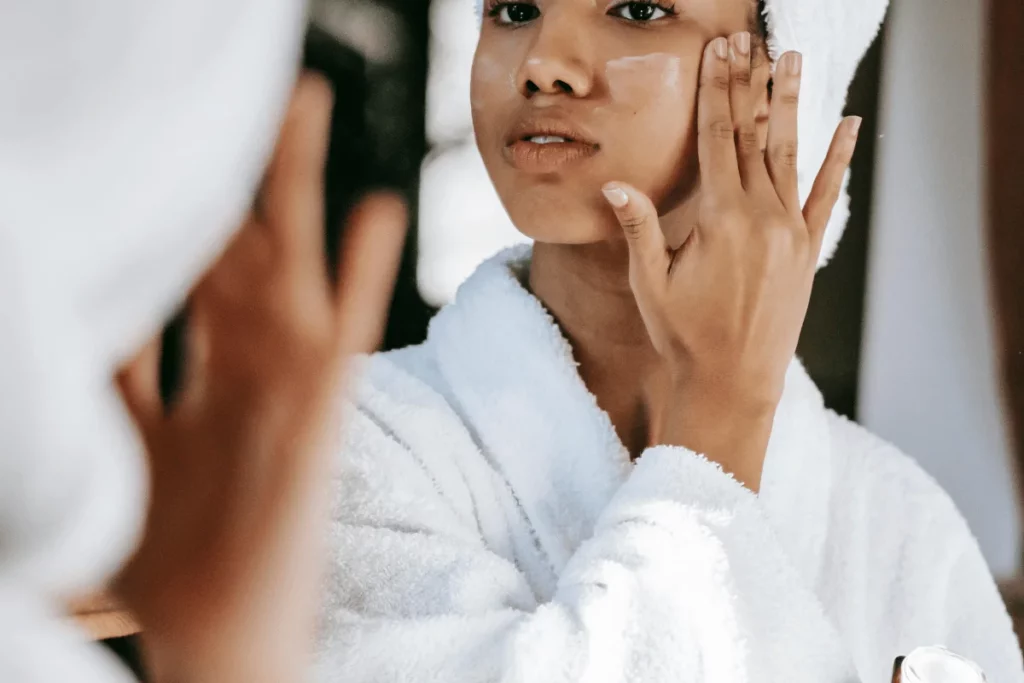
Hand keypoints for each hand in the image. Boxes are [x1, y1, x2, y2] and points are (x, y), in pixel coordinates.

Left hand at [113, 73, 405, 681]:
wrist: (222, 646)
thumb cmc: (168, 571)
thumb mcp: (114, 464)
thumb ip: (103, 390)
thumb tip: (70, 314)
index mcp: (196, 385)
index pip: (179, 279)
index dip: (169, 216)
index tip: (162, 155)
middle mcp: (240, 376)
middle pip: (231, 253)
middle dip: (230, 175)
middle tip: (231, 99)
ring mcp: (284, 393)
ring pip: (285, 270)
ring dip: (291, 187)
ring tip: (297, 102)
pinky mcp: (319, 422)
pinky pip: (347, 338)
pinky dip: (365, 276)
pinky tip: (378, 211)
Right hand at [602, 33, 860, 489]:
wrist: (733, 385)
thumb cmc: (684, 337)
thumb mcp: (651, 285)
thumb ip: (639, 229)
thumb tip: (615, 186)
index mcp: (722, 220)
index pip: (718, 139)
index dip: (717, 91)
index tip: (719, 52)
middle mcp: (763, 217)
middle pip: (753, 135)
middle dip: (748, 84)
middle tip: (746, 40)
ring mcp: (791, 232)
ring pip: (791, 153)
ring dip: (791, 104)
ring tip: (793, 59)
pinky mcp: (807, 250)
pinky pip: (825, 194)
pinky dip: (837, 159)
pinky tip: (849, 125)